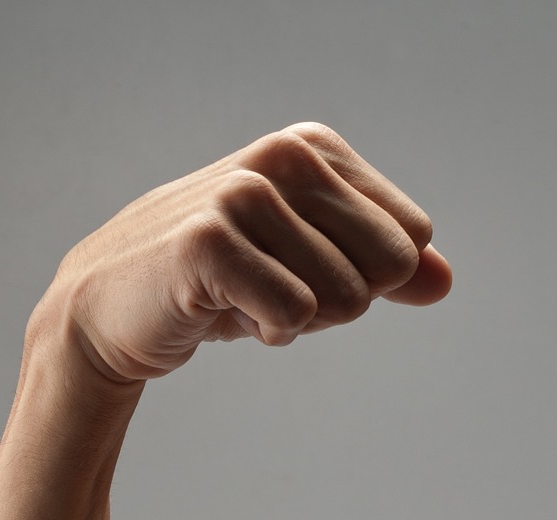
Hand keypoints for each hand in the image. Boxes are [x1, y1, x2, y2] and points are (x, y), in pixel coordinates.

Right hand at [47, 121, 452, 383]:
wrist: (111, 309)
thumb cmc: (216, 285)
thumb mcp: (308, 268)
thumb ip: (382, 269)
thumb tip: (445, 281)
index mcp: (313, 149)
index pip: (409, 242)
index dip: (361, 280)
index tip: (296, 272)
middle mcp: (283, 157)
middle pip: (388, 270)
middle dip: (336, 304)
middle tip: (268, 291)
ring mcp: (245, 194)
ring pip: (346, 299)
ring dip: (294, 321)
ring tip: (238, 298)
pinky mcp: (211, 242)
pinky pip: (294, 317)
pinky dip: (265, 333)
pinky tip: (219, 313)